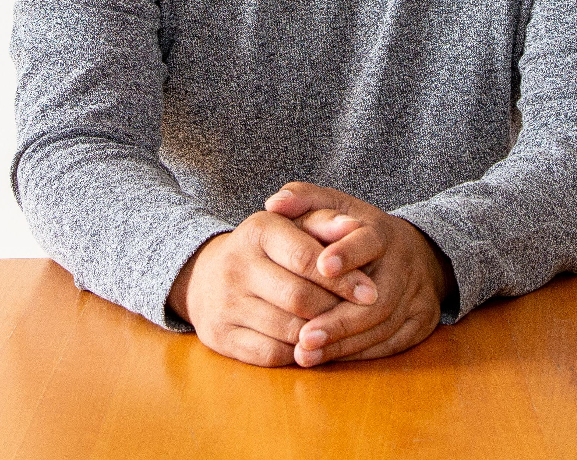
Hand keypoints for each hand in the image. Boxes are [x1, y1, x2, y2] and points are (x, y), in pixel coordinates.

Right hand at [168, 209, 377, 366]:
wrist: (206, 277)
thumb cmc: (265, 249)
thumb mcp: (291, 224)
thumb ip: (324, 222)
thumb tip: (354, 226)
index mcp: (257, 230)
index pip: (306, 257)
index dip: (342, 277)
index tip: (370, 292)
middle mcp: (236, 265)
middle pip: (299, 298)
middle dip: (336, 308)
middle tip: (362, 316)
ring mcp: (225, 303)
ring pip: (288, 329)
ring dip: (320, 333)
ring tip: (341, 329)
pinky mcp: (220, 337)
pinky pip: (271, 355)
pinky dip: (298, 353)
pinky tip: (312, 343)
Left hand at [265, 182, 455, 366]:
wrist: (414, 252)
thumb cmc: (357, 230)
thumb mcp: (335, 206)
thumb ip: (303, 199)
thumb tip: (273, 204)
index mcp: (383, 231)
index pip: (369, 242)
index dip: (348, 254)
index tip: (321, 266)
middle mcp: (405, 264)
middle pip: (379, 298)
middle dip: (340, 320)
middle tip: (304, 336)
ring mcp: (418, 295)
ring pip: (383, 327)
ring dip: (343, 343)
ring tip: (304, 354)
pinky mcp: (422, 323)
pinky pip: (389, 345)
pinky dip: (356, 354)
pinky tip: (327, 358)